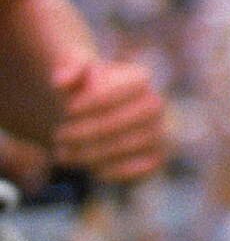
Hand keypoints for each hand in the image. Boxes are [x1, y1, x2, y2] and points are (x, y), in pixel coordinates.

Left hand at [48, 52, 168, 182]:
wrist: (98, 116)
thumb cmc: (82, 94)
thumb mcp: (73, 76)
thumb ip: (67, 70)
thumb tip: (61, 81)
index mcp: (139, 80)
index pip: (118, 92)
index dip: (92, 103)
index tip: (67, 111)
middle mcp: (155, 106)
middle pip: (123, 120)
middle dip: (86, 132)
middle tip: (58, 136)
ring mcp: (159, 133)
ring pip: (127, 146)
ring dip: (91, 153)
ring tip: (63, 153)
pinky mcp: (156, 158)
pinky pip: (138, 169)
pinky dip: (111, 171)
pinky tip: (88, 168)